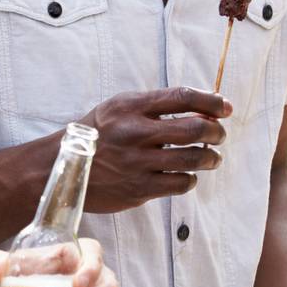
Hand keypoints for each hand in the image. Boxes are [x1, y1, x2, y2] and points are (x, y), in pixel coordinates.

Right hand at [77, 88, 231, 213]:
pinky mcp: (138, 189)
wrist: (62, 167)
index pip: (182, 97)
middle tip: (219, 135)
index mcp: (131, 107)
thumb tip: (202, 110)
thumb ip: (155, 106)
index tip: (225, 107)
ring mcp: (137, 163)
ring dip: (210, 158)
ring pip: (192, 160)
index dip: (211, 101)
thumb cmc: (98, 134)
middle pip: (194, 130)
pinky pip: (179, 183)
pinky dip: (191, 178)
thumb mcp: (119, 108)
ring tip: (212, 157)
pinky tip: (188, 174)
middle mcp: (135, 133)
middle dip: (216, 132)